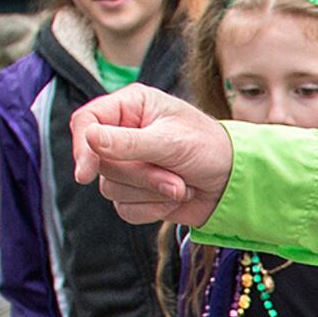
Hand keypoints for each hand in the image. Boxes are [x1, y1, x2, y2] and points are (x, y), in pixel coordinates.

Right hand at [70, 86, 236, 226]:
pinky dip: (153, 209)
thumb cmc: (210, 150)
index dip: (81, 147)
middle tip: (174, 177)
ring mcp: (128, 165)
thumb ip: (129, 142)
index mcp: (131, 107)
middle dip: (140, 176)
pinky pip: (125, 209)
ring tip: (181, 185)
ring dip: (151, 193)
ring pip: (111, 189)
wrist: (235, 183)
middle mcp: (124, 133)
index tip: (86, 174)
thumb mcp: (171, 142)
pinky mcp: (135, 192)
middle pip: (100, 163)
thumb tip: (90, 138)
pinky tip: (176, 197)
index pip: (86, 122)